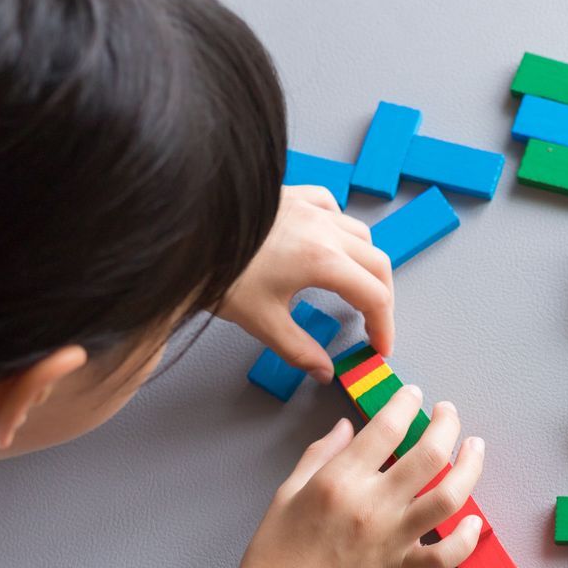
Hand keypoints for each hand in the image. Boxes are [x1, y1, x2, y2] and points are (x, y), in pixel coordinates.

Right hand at [195, 387, 484, 567]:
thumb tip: (348, 427)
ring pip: (450, 495)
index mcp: (339, 481)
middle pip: (429, 453)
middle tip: (449, 414)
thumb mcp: (287, 492)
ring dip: (471, 467)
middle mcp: (372, 506)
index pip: (386, 427)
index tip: (414, 396)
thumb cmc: (275, 554)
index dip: (406, 403)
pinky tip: (475, 521)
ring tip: (475, 449)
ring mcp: (393, 540)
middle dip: (447, 424)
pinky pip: (449, 554)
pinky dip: (468, 537)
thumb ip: (321, 455)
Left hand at [215, 186, 394, 381]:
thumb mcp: (262, 320)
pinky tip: (330, 242)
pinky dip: (340, 228)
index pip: (374, 296)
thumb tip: (323, 371)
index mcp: (323, 261)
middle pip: (378, 264)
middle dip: (382, 298)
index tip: (380, 347)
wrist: (184, 231)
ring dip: (366, 263)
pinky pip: (332, 207)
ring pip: (359, 234)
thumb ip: (299, 349)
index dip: (384, 326)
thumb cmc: (218, 272)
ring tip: (356, 288)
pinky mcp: (291, 196)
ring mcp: (309, 208)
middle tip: (374, 325)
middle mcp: (324, 229)